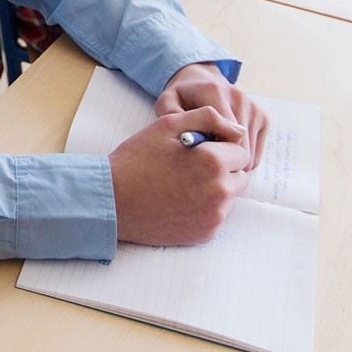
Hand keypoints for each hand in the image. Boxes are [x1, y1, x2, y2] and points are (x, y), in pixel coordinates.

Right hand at [109, 105, 249, 244]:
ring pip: (229, 197)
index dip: (219, 148)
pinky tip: (180, 202)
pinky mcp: (205, 233)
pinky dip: (204, 209)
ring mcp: (213, 216)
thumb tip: (238, 129)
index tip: (198, 151)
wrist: (112, 201)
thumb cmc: (137, 159)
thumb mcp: (168, 125)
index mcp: (213, 161)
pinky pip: (216, 216)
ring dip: (215, 189)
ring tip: (183, 184)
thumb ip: (208, 118)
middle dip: (222, 169)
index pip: (239, 152)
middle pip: (238, 176)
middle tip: (191, 167)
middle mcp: (219, 191)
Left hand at [155, 62, 267, 170]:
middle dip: (223, 161)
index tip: (200, 159)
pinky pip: (256, 152)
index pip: (224, 134)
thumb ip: (171, 117)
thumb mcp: (168, 102)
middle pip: (239, 147)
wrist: (201, 80)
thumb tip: (186, 137)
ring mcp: (253, 107)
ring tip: (213, 155)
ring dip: (232, 160)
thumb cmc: (182, 97)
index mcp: (214, 92)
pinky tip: (224, 150)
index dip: (213, 154)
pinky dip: (242, 158)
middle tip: (206, 163)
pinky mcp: (262, 117)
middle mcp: (239, 98)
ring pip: (249, 152)